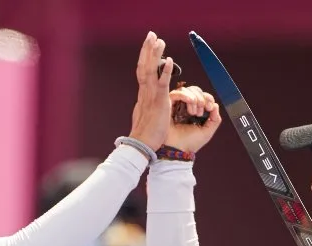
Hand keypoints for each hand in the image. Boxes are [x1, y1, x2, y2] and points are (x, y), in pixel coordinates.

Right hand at [129, 31, 174, 149]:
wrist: (142, 145)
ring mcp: (150, 97)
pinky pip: (162, 84)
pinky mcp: (158, 103)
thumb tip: (145, 100)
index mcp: (143, 95)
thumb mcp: (145, 115)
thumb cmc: (146, 134)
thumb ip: (147, 104)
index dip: (145, 57)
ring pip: (151, 71)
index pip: (143, 71)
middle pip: (144, 66)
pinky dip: (165, 71)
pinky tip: (170, 60)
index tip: (148, 44)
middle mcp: (144, 93)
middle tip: (152, 34)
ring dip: (155, 55)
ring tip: (159, 40)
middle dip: (148, 49)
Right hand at [165, 85, 221, 152]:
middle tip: (201, 111)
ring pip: (186, 90)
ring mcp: (176, 106)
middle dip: (201, 98)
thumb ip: (215, 119)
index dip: (208, 98)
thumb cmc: (190, 143)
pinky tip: (190, 102)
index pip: (202, 96)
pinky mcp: (167, 106)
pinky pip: (175, 93)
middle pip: (194, 90)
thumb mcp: (207, 132)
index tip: (210, 108)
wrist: (177, 150)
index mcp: (194, 111)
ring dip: (194, 98)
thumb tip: (215, 105)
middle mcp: (184, 107)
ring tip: (194, 112)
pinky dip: (184, 95)